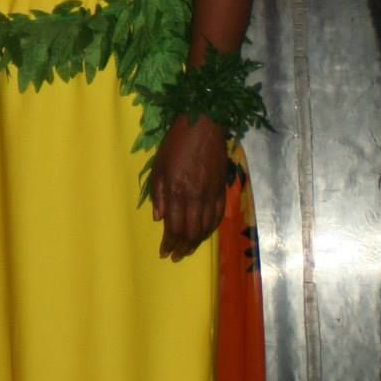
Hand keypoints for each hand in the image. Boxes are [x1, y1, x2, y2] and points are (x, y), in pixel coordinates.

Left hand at [150, 114, 227, 261]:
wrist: (204, 123)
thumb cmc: (176, 142)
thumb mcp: (159, 165)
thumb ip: (158, 194)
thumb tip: (159, 218)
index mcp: (178, 191)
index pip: (175, 227)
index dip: (169, 243)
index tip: (164, 253)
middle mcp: (196, 197)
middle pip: (191, 232)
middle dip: (183, 248)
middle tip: (176, 257)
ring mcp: (212, 194)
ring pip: (206, 227)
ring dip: (197, 242)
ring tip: (188, 250)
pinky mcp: (222, 188)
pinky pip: (218, 216)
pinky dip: (211, 229)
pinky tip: (205, 233)